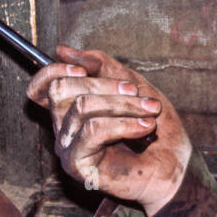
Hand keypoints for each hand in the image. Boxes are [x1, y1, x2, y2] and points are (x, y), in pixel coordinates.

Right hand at [27, 44, 190, 215]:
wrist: (176, 166)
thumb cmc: (156, 129)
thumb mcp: (130, 84)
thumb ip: (100, 65)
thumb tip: (62, 50)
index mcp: (72, 109)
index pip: (40, 87)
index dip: (54, 71)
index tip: (84, 68)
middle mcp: (64, 128)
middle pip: (60, 89)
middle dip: (103, 84)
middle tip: (136, 92)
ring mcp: (68, 147)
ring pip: (81, 107)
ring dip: (122, 104)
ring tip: (150, 111)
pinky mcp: (77, 165)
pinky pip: (92, 130)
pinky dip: (123, 123)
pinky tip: (145, 127)